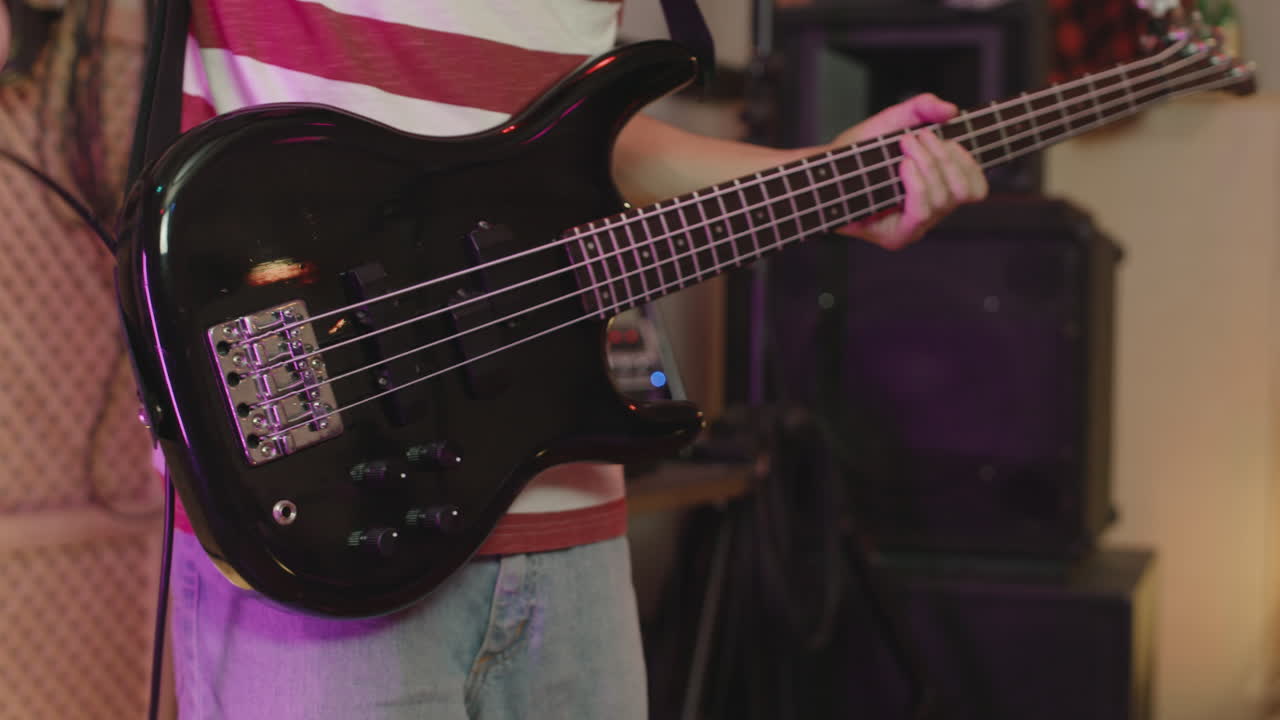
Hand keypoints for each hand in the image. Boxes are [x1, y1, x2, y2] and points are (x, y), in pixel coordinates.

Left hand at [832, 94, 987, 249]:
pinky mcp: (896, 238)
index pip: (976, 190)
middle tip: (918, 137)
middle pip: (963, 191)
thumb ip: (921, 108)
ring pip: (944, 199)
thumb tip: (950, 110)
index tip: (949, 140)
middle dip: (945, 157)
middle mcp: (930, 213)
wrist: (826, 171)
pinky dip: (917, 183)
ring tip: (904, 145)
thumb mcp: (893, 121)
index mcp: (939, 191)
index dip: (968, 163)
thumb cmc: (859, 151)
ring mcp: (914, 228)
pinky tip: (903, 165)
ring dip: (928, 164)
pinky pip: (922, 213)